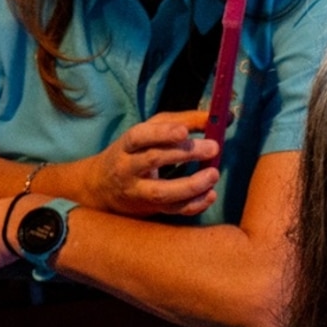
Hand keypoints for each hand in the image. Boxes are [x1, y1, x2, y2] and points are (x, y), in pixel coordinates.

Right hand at [73, 108, 223, 216]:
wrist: (103, 188)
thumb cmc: (136, 151)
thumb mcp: (152, 130)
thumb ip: (185, 121)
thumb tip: (224, 116)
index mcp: (127, 144)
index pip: (139, 136)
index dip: (161, 133)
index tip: (184, 131)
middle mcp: (128, 168)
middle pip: (153, 160)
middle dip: (185, 153)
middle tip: (213, 147)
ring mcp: (138, 191)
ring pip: (161, 191)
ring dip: (190, 185)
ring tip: (213, 174)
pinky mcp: (150, 209)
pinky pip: (172, 210)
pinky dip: (193, 204)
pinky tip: (210, 195)